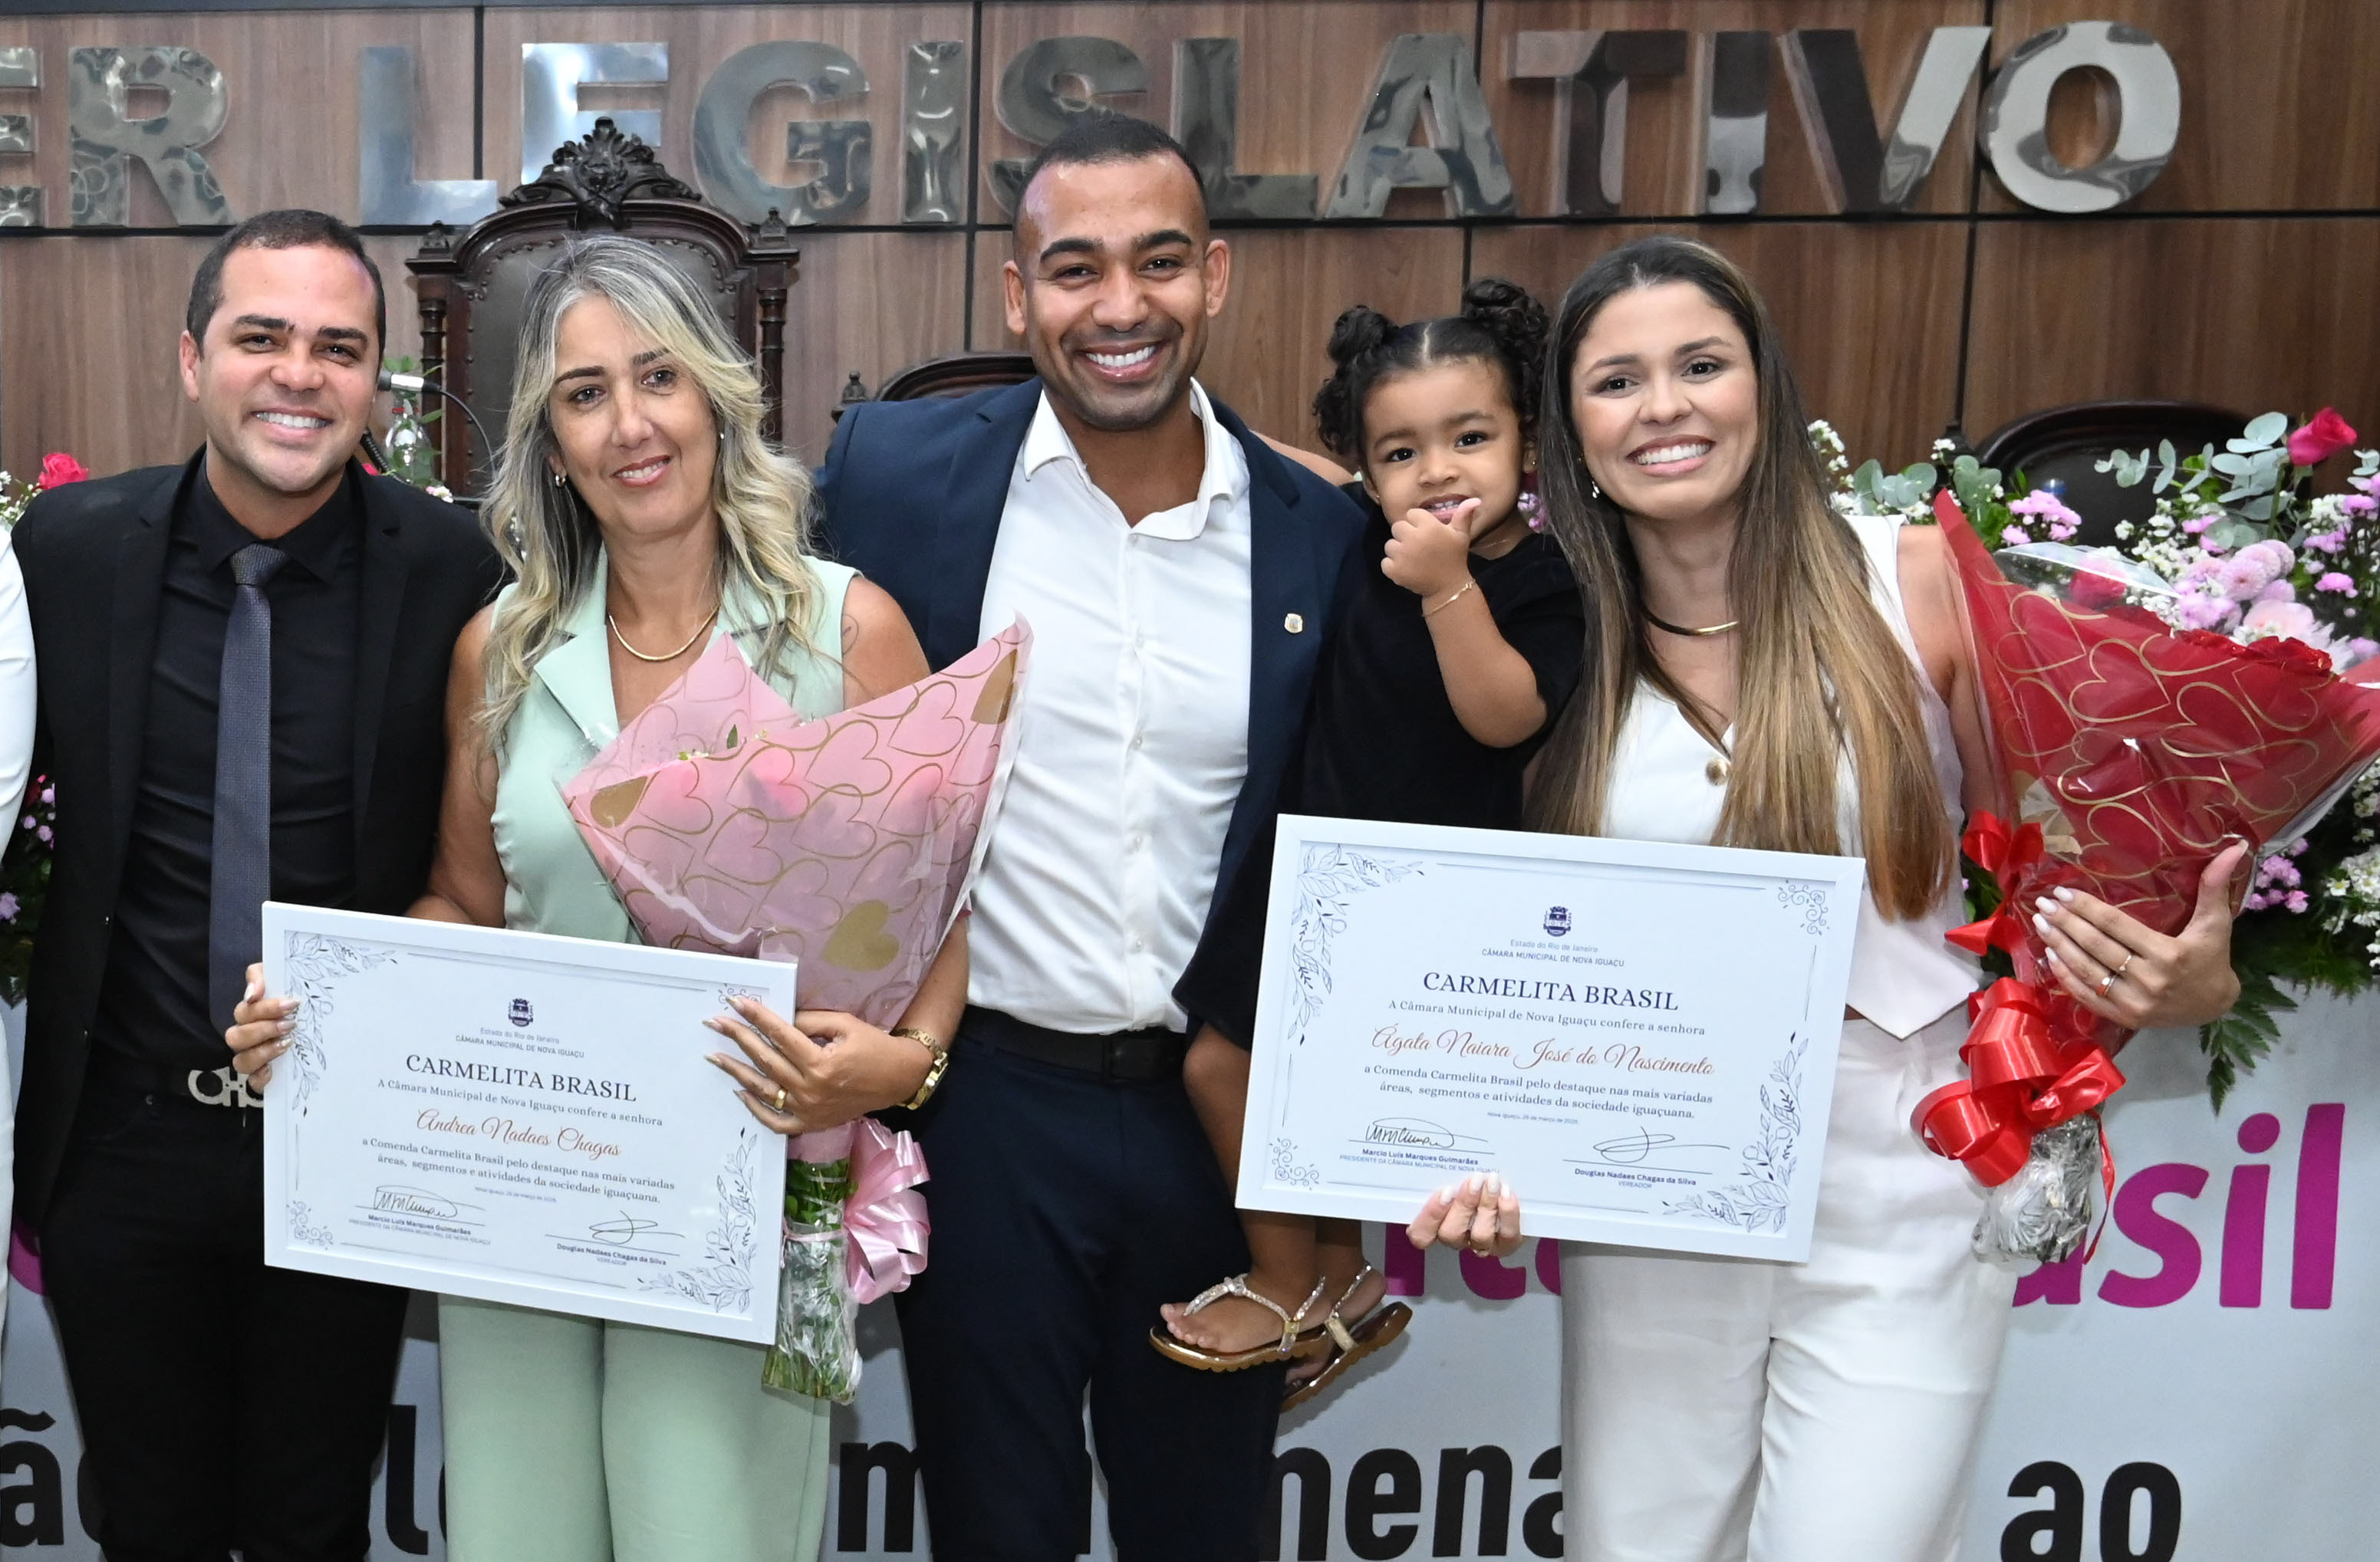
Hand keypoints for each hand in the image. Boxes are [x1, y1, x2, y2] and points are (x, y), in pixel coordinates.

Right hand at [224, 962, 297, 1088]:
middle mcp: (246, 1037)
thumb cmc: (293, 1002)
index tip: (290, 1003)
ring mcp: (252, 1057)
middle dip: (264, 1029)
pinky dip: (260, 1078)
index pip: (245, 1011)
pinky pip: (252, 1083)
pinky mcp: (261, 1076)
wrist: (315, 1027)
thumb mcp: (281, 980)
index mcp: (250, 1015)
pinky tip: (272, 1070)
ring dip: (262, 1052)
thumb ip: (262, 976)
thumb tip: (252, 992)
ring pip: (240, 1061)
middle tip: (290, 1024)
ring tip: (286, 1043)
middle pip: (236, 1036)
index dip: (264, 1008)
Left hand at [705, 997, 933, 1134]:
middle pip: (766, 1060)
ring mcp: (808, 1110)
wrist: (898, 1079)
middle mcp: (810, 1089)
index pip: (779, 1035)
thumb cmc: (873, 1047)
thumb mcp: (845, 1024)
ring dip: (737, 1071)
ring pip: (763, 1090)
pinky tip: (741, 1092)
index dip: (756, 1017)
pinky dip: (756, 1109)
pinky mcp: (811, 1123)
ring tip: (715, 1056)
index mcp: (820, 1063)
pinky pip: (776, 1121)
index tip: (735, 1003)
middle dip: (738, 1038)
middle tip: (715, 1023)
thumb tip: (779, 1020)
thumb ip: (809, 1022)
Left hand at [1382, 498, 1479, 603]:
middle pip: (1397, 527)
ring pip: (1389, 545)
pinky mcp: (1394, 570)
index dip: (1418, 523)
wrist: (1448, 587)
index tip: (1427, 533)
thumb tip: (1474, 499)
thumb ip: (1463, 515)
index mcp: (1429, 526)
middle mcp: (1413, 538)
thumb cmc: (1455, 558)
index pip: (1411, 514)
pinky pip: (1385, 562)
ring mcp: (1402, 555)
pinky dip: (1392, 567)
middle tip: (1418, 546)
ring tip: (1412, 559)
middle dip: (1405, 535)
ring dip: (1398, 551)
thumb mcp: (1461, 535)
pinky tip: (1406, 569)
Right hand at [1406, 1172, 1522, 1257]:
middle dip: (1463, 1205)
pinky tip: (1506, 1194)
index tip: (1445, 1191)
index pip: (1421, 1233)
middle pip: (1450, 1233)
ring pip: (1479, 1236)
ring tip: (1492, 1182)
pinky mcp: (1507, 1245)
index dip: (1430, 1216)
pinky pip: (1507, 1235)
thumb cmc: (1476, 1179)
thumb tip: (1440, 1150)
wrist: (1513, 1193)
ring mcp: (1482, 1244)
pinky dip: (1508, 1213)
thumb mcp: (1456, 1175)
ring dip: (1486, 1206)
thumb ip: (1448, 1173)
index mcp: (1437, 1223)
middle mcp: (1457, 1237)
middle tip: (1475, 1180)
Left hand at [2035, 843, 2247, 1029]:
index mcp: (2168, 954)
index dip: (2086, 908)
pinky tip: (2049, 955)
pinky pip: (2086, 996)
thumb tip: (2235, 847)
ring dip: (2058, 945)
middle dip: (2065, 923)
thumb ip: (2216, 886)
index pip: (2116, 926)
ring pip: (2086, 971)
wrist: (2214, 1007)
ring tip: (2039, 923)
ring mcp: (2133, 1003)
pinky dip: (2065, 976)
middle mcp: (2148, 980)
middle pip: (2096, 946)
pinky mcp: (2123, 1018)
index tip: (2061, 892)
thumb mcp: (2216, 923)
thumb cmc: (2212, 959)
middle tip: (2041, 903)